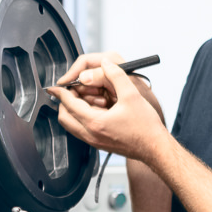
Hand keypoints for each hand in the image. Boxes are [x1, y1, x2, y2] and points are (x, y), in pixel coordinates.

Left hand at [47, 57, 171, 164]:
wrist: (155, 148)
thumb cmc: (146, 126)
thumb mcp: (131, 95)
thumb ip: (116, 75)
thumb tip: (106, 63)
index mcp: (95, 123)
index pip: (69, 104)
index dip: (61, 92)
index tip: (56, 85)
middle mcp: (91, 135)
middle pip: (64, 117)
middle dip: (64, 102)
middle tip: (72, 90)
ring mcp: (94, 141)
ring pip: (72, 125)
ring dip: (73, 110)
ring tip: (85, 98)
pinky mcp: (99, 144)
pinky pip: (81, 130)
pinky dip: (81, 118)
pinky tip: (95, 109)